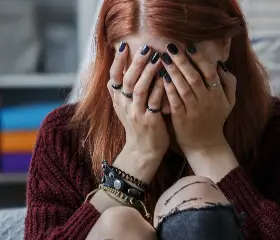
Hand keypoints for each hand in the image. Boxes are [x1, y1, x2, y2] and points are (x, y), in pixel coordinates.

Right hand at [107, 42, 168, 182]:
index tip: (124, 46)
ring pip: (139, 89)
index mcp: (118, 101)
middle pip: (127, 80)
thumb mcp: (125, 109)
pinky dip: (159, 88)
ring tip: (157, 58)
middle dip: (135, 63)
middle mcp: (125, 106)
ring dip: (148, 72)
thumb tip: (121, 70)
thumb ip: (123, 91)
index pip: (113, 78)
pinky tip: (166, 77)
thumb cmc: (138, 127)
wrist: (143, 152)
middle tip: (146, 48)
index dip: (117, 62)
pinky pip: (154, 102)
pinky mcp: (149, 121)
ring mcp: (136, 114)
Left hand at [160, 43, 236, 153]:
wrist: (205, 145)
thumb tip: (220, 63)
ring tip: (164, 58)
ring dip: (173, 72)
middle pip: (194, 77)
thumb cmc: (216, 119)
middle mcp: (206, 101)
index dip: (200, 58)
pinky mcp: (181, 119)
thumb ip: (229, 82)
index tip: (189, 46)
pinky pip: (175, 101)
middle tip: (171, 47)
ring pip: (184, 88)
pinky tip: (162, 77)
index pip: (209, 72)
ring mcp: (194, 110)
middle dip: (182, 61)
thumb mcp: (229, 101)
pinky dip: (169, 89)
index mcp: (218, 94)